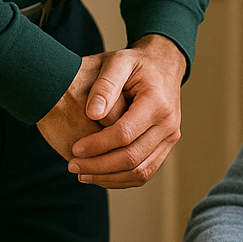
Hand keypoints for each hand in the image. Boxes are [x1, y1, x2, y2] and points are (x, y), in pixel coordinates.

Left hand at [37, 34, 185, 187]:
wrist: (162, 65)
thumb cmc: (136, 63)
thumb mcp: (118, 62)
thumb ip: (104, 85)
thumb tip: (92, 114)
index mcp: (157, 103)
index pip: (124, 134)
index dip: (97, 146)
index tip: (74, 148)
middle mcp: (168, 124)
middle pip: (132, 158)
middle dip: (98, 166)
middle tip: (72, 165)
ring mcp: (170, 138)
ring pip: (140, 172)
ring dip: (108, 178)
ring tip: (82, 174)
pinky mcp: (165, 146)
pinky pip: (144, 172)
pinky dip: (121, 179)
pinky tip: (99, 175)